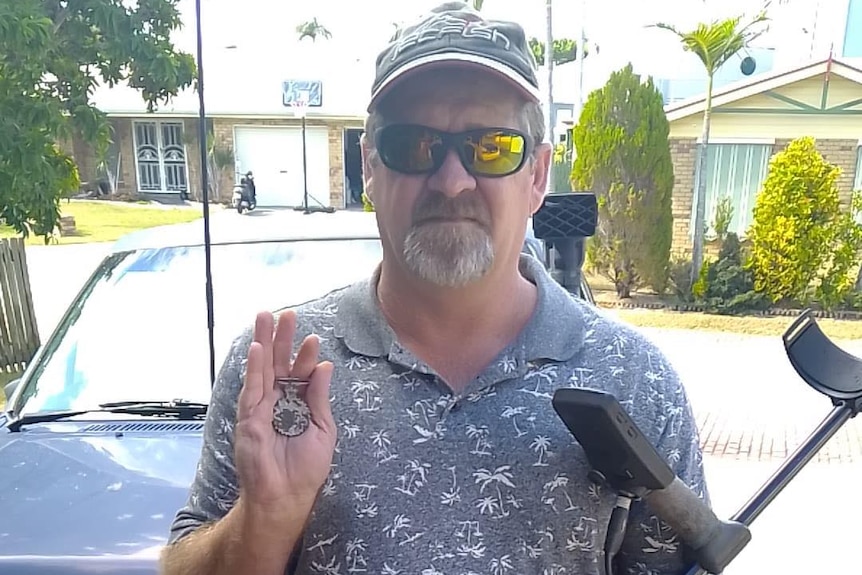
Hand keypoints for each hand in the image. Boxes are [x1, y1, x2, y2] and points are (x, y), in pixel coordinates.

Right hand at [234, 309, 336, 522]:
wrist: (287, 497)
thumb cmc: (306, 468)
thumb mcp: (323, 428)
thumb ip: (319, 397)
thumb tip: (324, 366)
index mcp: (298, 404)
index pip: (300, 373)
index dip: (305, 356)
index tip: (313, 338)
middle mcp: (278, 402)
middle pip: (279, 363)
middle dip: (282, 338)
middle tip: (286, 314)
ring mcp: (262, 408)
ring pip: (262, 369)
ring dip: (264, 343)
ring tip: (266, 317)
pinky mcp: (249, 418)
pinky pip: (251, 389)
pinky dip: (254, 368)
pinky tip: (258, 349)